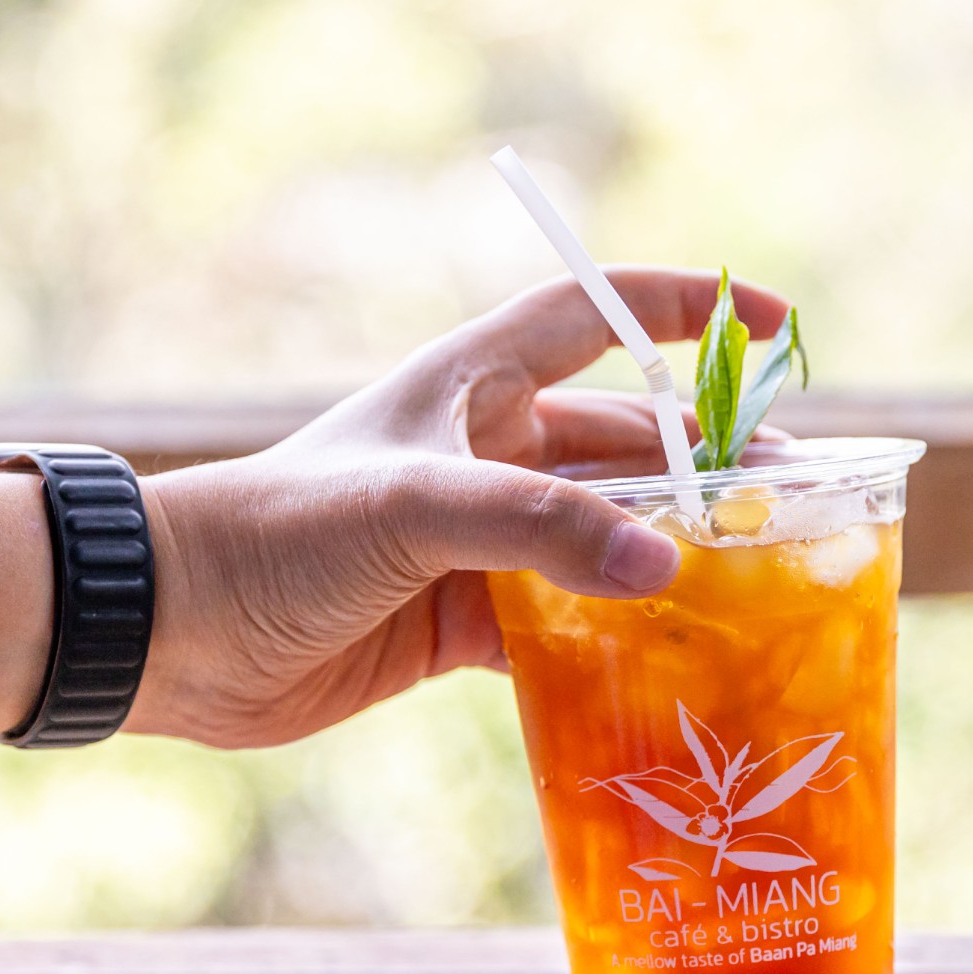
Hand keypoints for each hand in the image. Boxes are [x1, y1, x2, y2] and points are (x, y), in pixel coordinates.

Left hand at [124, 267, 791, 749]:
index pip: (598, 313)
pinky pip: (562, 625)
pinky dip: (614, 643)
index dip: (684, 307)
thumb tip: (668, 569)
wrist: (173, 629)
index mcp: (476, 386)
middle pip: (626, 445)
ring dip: (671, 560)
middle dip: (710, 466)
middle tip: (799, 504)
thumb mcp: (416, 506)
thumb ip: (541, 530)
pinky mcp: (459, 619)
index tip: (774, 326)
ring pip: (603, 539)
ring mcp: (477, 539)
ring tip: (762, 588)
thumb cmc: (283, 529)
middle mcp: (486, 451)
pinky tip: (672, 666)